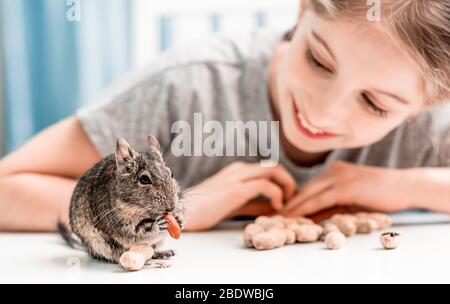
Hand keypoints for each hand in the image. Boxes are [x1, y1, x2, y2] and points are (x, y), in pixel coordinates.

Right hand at [183, 162, 296, 230]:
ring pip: (273, 169)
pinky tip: (276, 207)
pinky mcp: (236, 189)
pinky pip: (266, 185)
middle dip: (288, 181)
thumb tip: (275, 208)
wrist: (181, 213)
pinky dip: (277, 195)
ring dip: (286, 185)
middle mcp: (238, 170)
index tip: (287, 199)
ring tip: (286, 203)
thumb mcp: (234, 206)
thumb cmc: (204, 212)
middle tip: (291, 199)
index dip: (282, 183)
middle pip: (273, 166)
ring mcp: (237, 177)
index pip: (267, 170)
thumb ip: (254, 204)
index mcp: (237, 172)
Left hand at [281, 161, 411, 216]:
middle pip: (305, 188)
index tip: (281, 209)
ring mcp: (340, 177)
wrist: (404, 187)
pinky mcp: (346, 187)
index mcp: (334, 170)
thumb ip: (333, 204)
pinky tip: (296, 216)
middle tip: (274, 214)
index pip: (309, 186)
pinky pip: (321, 199)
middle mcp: (334, 170)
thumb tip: (314, 216)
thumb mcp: (352, 199)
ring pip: (310, 194)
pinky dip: (306, 208)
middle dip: (289, 202)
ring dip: (294, 207)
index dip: (294, 198)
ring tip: (280, 218)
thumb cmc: (381, 194)